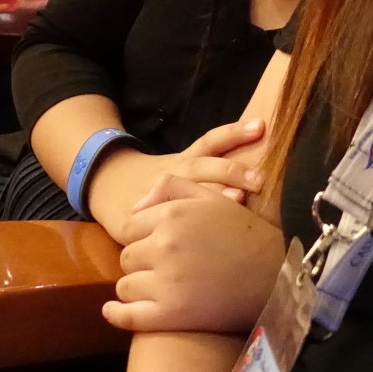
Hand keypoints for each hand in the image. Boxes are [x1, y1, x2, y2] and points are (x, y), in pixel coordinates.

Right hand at [86, 118, 265, 240]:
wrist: (108, 182)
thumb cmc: (159, 181)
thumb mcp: (184, 168)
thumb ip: (215, 170)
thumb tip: (264, 172)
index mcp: (187, 159)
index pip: (212, 141)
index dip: (235, 132)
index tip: (262, 125)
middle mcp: (175, 172)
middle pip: (204, 166)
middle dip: (231, 171)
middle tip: (258, 180)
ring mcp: (158, 196)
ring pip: (184, 192)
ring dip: (210, 197)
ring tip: (235, 201)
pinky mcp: (138, 219)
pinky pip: (153, 226)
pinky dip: (165, 231)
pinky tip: (178, 246)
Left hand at [102, 175, 284, 333]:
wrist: (276, 276)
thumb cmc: (244, 234)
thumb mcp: (210, 196)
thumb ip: (170, 187)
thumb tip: (134, 207)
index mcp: (172, 214)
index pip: (129, 228)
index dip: (141, 238)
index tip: (155, 247)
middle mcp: (165, 245)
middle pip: (126, 257)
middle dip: (141, 262)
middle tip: (164, 269)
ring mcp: (166, 282)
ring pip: (125, 286)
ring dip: (137, 288)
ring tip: (159, 289)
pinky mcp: (171, 314)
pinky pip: (128, 316)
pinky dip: (117, 315)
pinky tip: (112, 311)